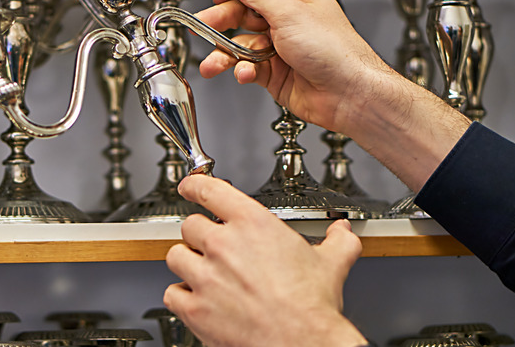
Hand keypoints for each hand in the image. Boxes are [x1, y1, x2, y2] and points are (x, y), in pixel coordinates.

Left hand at [164, 175, 366, 346]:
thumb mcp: (331, 265)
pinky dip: (181, 295)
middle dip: (200, 235)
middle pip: (190, 225)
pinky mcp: (194, 307)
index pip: (210, 191)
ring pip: (175, 255)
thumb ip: (336, 242)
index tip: (190, 186)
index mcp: (253, 225)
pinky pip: (172, 292)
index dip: (195, 185)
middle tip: (215, 248)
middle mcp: (223, 246)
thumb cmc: (310, 309)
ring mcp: (205, 276)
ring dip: (187, 262)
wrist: (300, 345)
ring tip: (204, 271)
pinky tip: (196, 298)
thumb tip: (342, 232)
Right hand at [197, 0, 394, 134]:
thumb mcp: (287, 12)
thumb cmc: (334, 51)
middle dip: (222, 21)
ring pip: (242, 44)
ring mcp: (280, 47)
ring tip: (214, 63)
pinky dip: (243, 71)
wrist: (347, 94)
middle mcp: (287, 19)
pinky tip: (245, 73)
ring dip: (226, 53)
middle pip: (243, 13)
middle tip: (204, 25)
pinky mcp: (274, 72)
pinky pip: (248, 67)